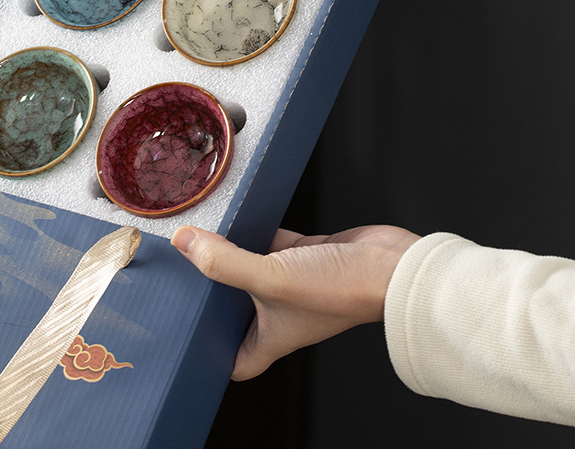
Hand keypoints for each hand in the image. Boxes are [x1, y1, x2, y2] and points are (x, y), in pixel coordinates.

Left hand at [171, 224, 419, 379]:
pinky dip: (256, 228)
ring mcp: (292, 282)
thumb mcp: (271, 279)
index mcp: (270, 338)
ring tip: (200, 233)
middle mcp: (279, 314)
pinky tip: (240, 212)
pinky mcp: (306, 254)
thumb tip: (184, 242)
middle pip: (234, 309)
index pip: (233, 361)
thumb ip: (224, 262)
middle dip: (211, 292)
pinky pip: (271, 241)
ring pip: (250, 268)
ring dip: (230, 252)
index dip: (210, 354)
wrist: (393, 266)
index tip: (185, 333)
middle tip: (181, 271)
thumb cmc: (340, 290)